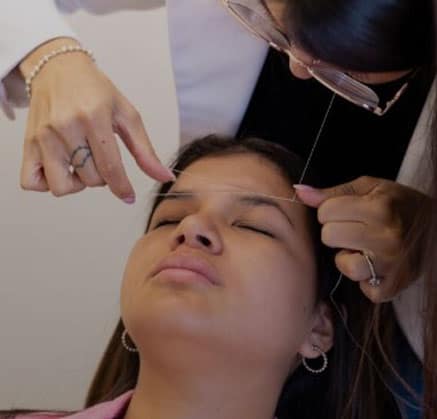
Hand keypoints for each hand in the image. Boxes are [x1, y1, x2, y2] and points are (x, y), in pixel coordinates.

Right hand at [19, 38, 173, 202]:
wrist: (58, 68)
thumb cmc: (96, 91)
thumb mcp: (127, 115)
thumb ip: (146, 150)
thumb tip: (166, 178)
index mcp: (94, 117)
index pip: (110, 167)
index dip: (122, 188)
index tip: (128, 196)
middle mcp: (66, 126)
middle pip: (90, 179)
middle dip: (103, 176)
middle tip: (100, 157)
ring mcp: (43, 136)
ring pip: (62, 187)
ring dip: (77, 184)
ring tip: (81, 166)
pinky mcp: (27, 142)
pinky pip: (32, 182)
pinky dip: (47, 184)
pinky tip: (60, 169)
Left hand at [295, 176, 430, 302]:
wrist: (436, 225)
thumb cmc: (397, 203)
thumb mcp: (369, 187)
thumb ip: (332, 192)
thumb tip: (298, 192)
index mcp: (380, 208)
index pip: (324, 212)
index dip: (331, 211)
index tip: (347, 211)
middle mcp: (387, 237)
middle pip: (329, 236)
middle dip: (336, 231)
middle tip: (356, 229)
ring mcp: (392, 264)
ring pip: (343, 264)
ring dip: (347, 257)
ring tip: (364, 248)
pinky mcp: (395, 286)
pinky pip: (363, 290)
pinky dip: (364, 280)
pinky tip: (374, 266)